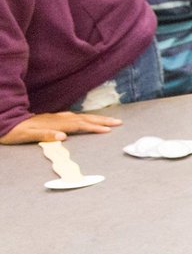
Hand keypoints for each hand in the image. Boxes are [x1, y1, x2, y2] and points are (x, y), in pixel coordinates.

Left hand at [0, 111, 121, 144]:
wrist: (4, 122)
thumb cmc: (14, 132)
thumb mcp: (26, 136)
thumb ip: (45, 135)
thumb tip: (63, 136)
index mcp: (54, 124)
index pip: (79, 125)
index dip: (94, 127)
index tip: (109, 130)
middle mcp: (57, 119)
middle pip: (84, 119)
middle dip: (102, 121)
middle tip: (118, 122)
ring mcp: (55, 118)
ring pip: (80, 117)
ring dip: (95, 119)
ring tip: (109, 121)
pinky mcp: (52, 119)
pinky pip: (73, 117)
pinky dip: (83, 118)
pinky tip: (84, 119)